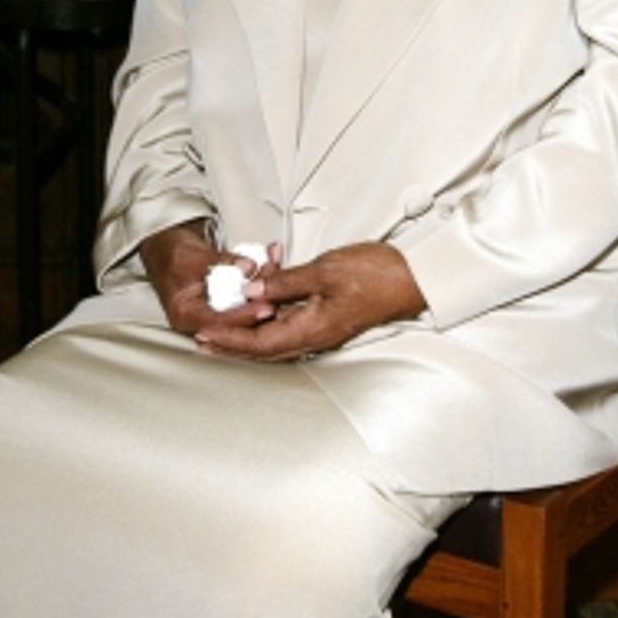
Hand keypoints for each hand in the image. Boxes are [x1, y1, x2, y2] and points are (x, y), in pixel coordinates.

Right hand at [140, 221, 274, 336]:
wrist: (166, 245)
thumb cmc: (171, 253)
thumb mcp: (194, 257)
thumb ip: (221, 263)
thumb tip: (246, 267)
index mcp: (185, 315)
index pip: (219, 324)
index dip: (244, 316)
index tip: (265, 307)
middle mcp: (201, 318)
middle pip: (237, 318)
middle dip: (260, 301)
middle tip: (279, 291)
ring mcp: (216, 309)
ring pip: (246, 304)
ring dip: (263, 284)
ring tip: (275, 265)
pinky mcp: (228, 300)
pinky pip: (247, 293)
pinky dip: (259, 276)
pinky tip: (270, 260)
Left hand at [194, 241, 425, 361]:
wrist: (414, 278)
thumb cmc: (376, 274)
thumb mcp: (324, 271)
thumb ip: (284, 282)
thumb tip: (250, 290)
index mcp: (312, 330)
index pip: (259, 343)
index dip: (229, 341)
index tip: (204, 336)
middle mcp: (314, 336)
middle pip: (263, 347)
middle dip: (232, 342)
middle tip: (203, 336)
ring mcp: (322, 329)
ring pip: (276, 334)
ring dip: (250, 327)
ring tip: (226, 317)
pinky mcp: (328, 318)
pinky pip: (291, 322)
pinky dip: (270, 313)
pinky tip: (261, 299)